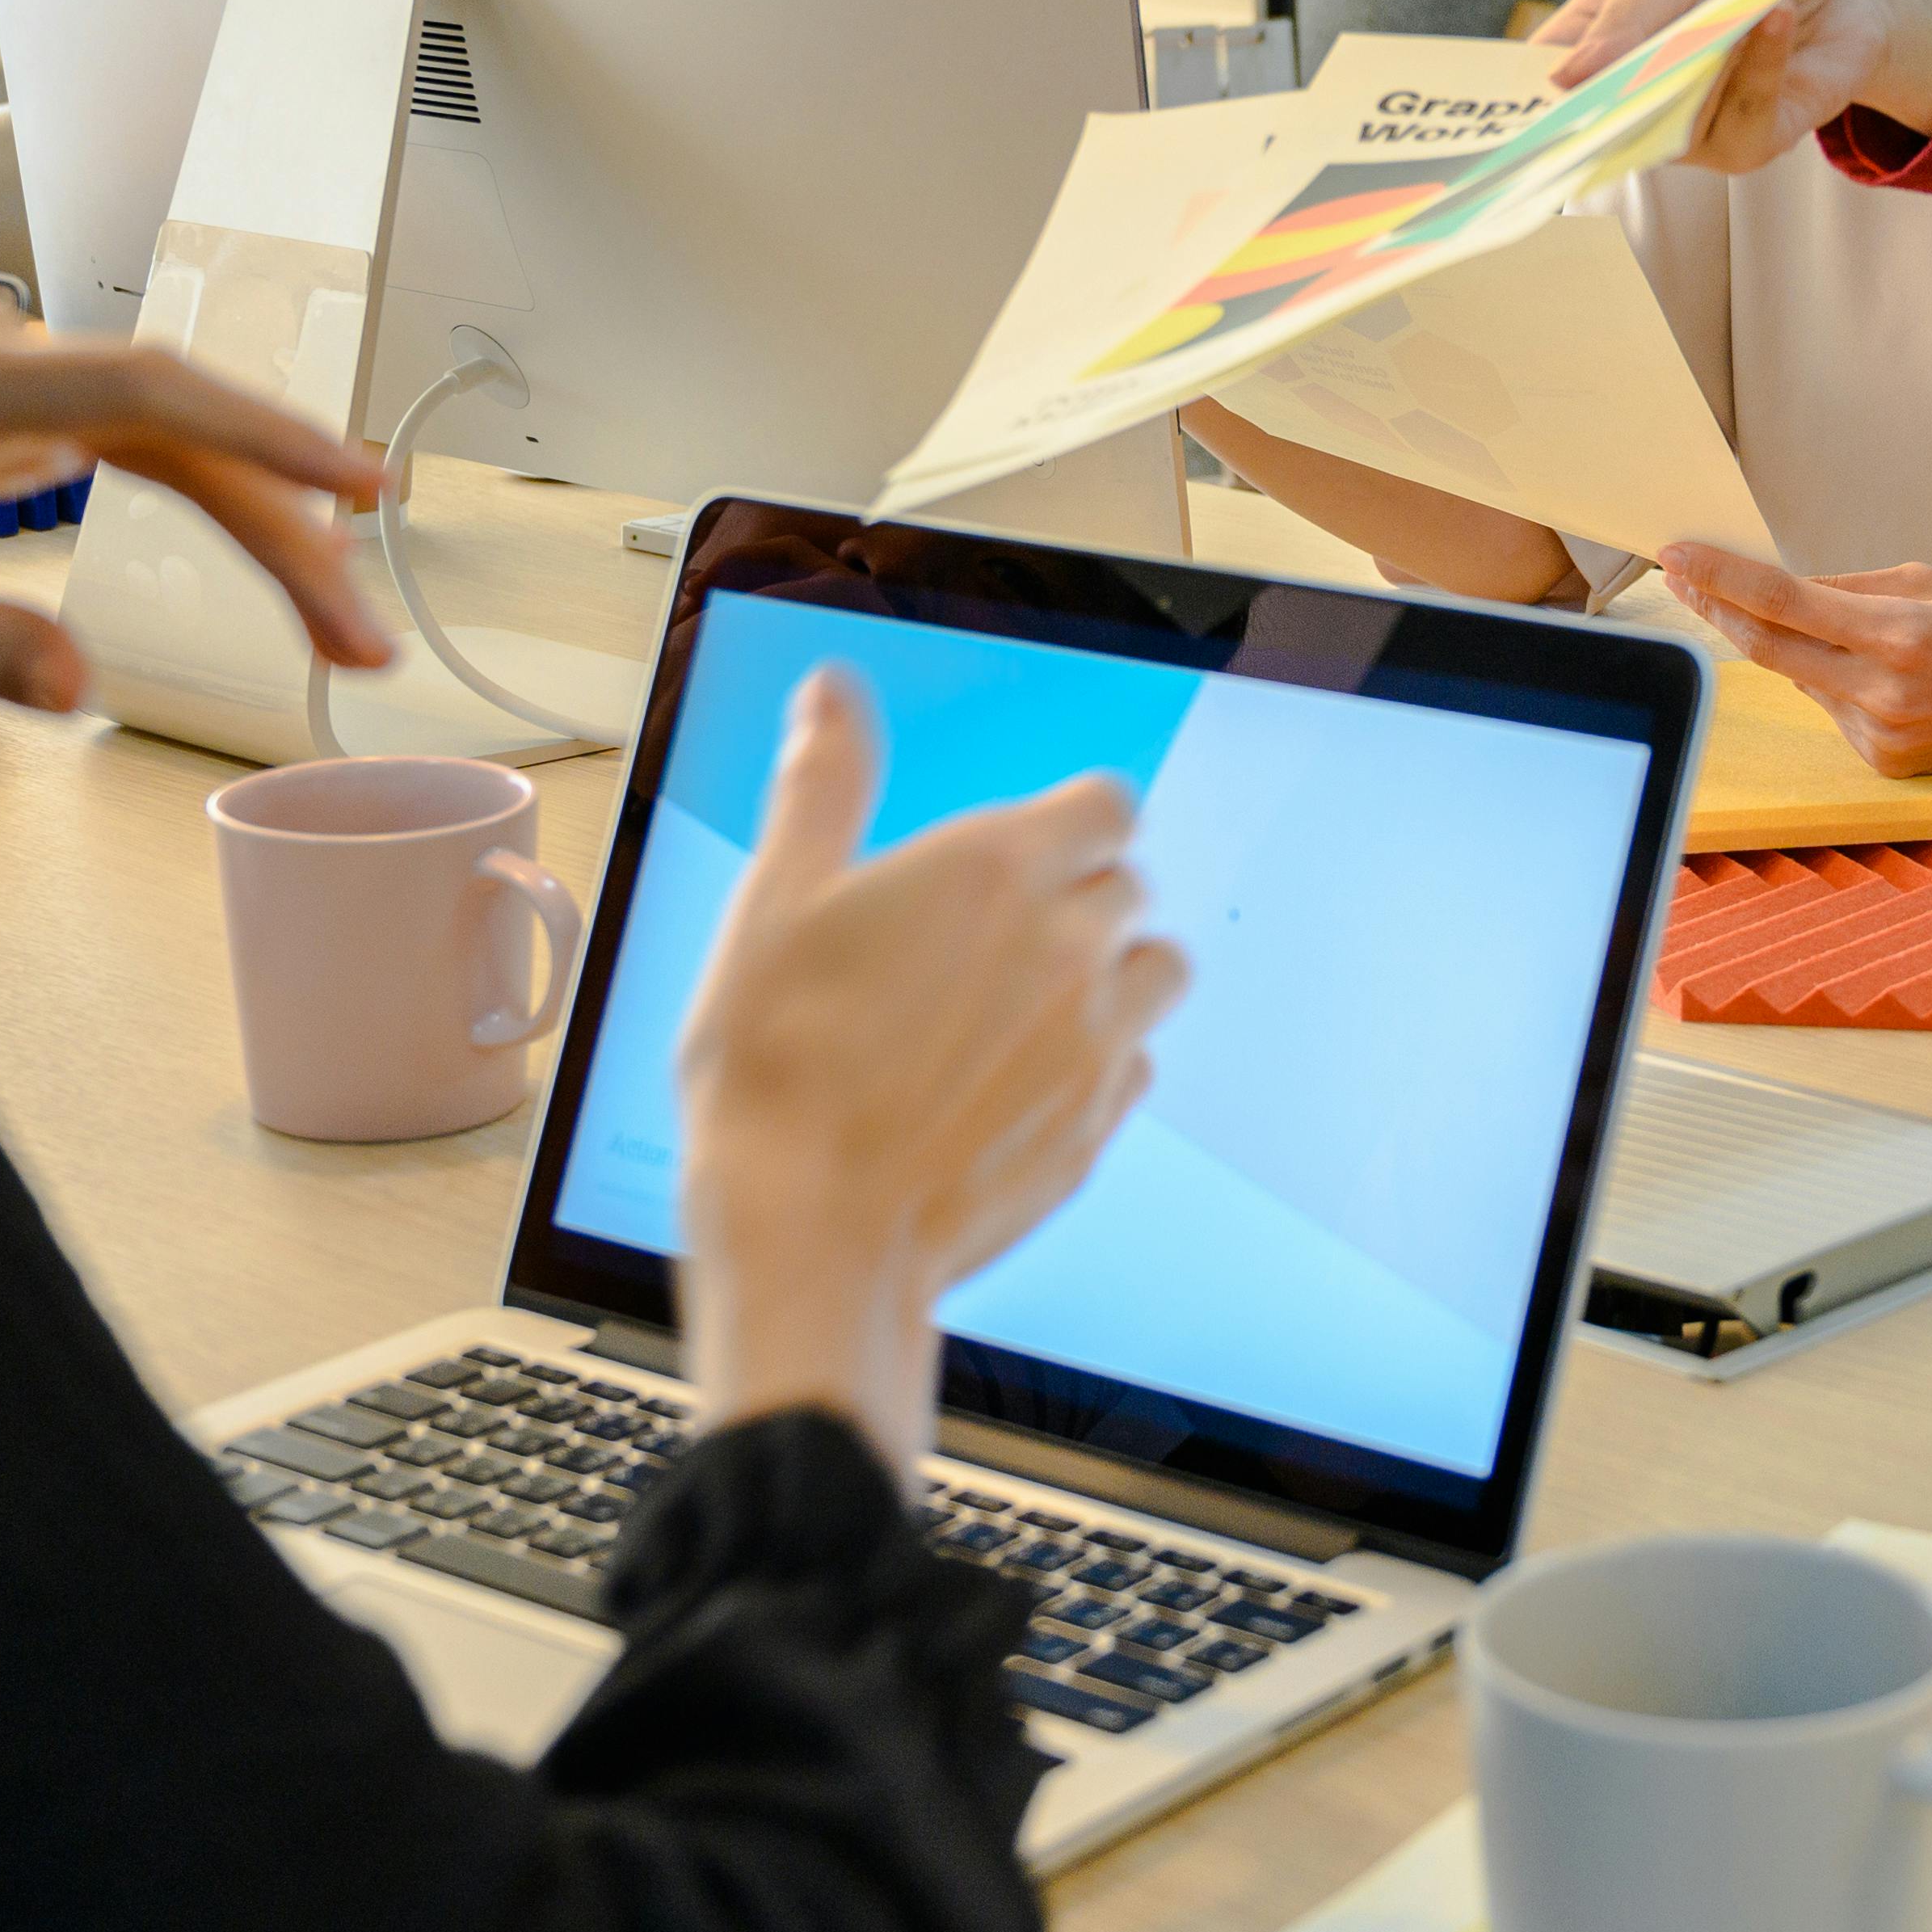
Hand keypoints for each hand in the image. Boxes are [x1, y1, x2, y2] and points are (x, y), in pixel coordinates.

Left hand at [0, 290, 389, 707]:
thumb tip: (77, 687)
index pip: (136, 389)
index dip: (259, 433)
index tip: (352, 484)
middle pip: (173, 422)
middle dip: (284, 522)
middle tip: (360, 632)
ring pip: (160, 434)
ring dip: (253, 516)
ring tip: (332, 612)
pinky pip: (121, 441)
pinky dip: (197, 493)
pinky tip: (261, 544)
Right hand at [677, 664, 1188, 1466]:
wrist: (813, 1237)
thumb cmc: (778, 1070)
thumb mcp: (774, 906)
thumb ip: (821, 788)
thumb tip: (833, 694)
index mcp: (996, 872)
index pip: (1105, 805)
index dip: (1067, 823)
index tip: (1015, 853)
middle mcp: (1069, 946)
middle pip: (1129, 885)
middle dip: (1077, 895)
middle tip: (989, 938)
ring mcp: (1095, 1041)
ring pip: (1156, 971)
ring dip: (1109, 974)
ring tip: (1021, 1006)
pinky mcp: (1098, 1126)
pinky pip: (1135, 1066)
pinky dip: (1097, 1063)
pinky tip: (1018, 1083)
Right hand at [1542, 0, 1931, 170]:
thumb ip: (1623, 16)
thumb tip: (1565, 81)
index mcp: (1596, 50)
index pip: (1538, 91)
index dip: (1516, 110)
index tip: (1501, 112)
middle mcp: (1633, 103)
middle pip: (1594, 131)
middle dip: (1600, 112)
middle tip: (1616, 73)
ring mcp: (1685, 131)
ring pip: (1669, 130)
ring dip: (1705, 66)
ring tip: (1743, 8)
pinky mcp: (1746, 145)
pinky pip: (1740, 127)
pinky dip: (1759, 70)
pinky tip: (1776, 19)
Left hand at [1657, 544, 1931, 775]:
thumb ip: (1849, 586)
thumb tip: (1779, 587)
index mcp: (1900, 634)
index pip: (1783, 602)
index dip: (1721, 577)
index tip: (1676, 554)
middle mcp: (1884, 692)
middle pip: (1768, 648)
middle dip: (1716, 609)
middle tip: (1681, 574)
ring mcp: (1882, 736)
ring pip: (1802, 677)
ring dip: (1791, 644)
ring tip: (1838, 623)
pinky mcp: (1885, 763)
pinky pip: (1833, 708)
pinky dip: (1834, 680)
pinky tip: (1878, 672)